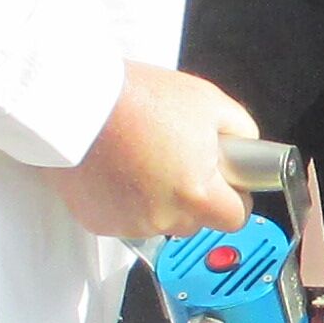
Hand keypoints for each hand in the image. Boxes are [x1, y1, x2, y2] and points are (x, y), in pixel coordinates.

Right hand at [46, 64, 257, 241]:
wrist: (76, 100)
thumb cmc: (138, 98)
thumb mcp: (209, 102)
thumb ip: (241, 133)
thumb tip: (246, 153)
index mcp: (197, 193)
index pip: (235, 218)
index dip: (234, 197)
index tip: (226, 182)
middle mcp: (164, 217)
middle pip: (196, 221)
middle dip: (193, 195)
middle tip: (176, 157)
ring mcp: (129, 224)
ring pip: (160, 221)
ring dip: (158, 199)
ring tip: (141, 157)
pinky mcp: (99, 223)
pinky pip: (125, 218)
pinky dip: (125, 200)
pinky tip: (119, 169)